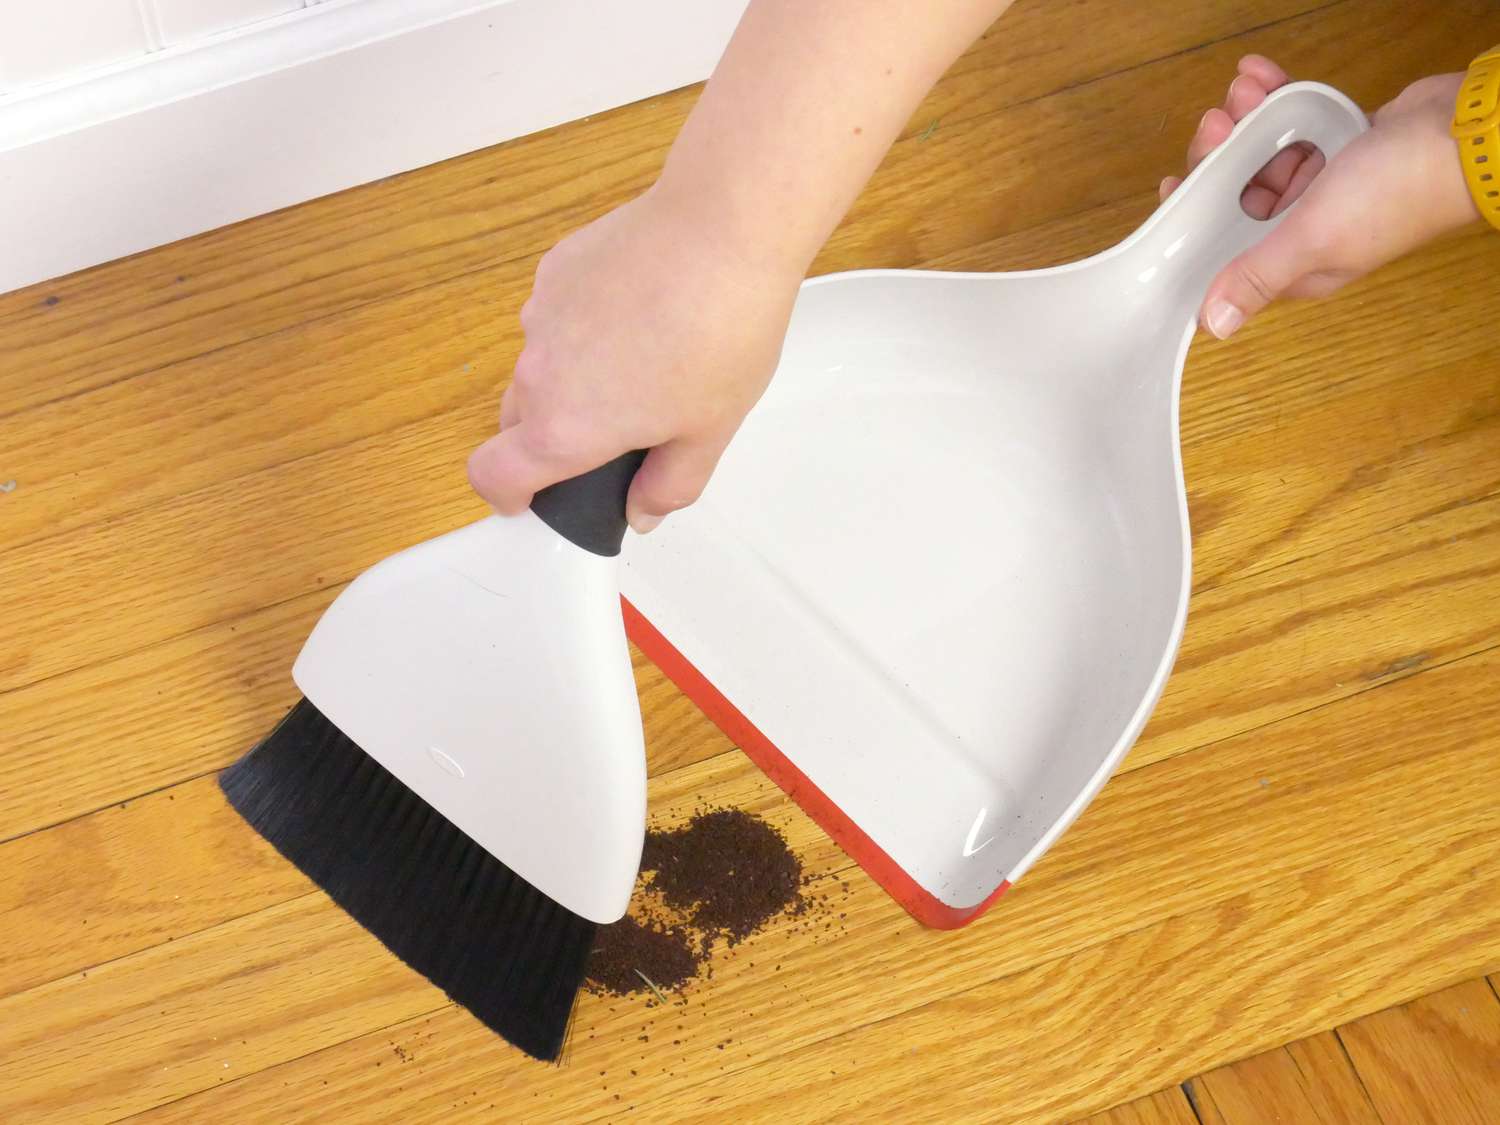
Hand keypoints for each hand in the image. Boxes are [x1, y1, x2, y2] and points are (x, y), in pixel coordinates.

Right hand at [467, 184, 801, 531]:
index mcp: (565, 428)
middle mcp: (537, 372)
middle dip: (552, 436)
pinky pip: (557, 315)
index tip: (527, 498)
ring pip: (540, 365)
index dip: (506, 495)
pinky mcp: (556, 269)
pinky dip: (584, 325)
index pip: (492, 475)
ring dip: (572, 376)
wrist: (722, 230)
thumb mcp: (709, 433)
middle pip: (517, 422)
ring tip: (644, 359)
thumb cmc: (720, 332)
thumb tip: (643, 511)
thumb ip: (668, 486)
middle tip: (616, 431)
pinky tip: (640, 310)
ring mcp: (541, 314)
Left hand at [1161, 55, 1479, 337]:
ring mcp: (1323, 184)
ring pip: (1261, 154)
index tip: (1177, 188)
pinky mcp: (1339, 143)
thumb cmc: (1395, 193)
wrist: (1466, 134)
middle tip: (1216, 127)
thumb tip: (1215, 326)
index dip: (1195, 225)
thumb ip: (1258, 276)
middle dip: (1217, 158)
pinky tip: (1259, 74)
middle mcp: (1303, 228)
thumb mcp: (1310, 239)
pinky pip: (1294, 123)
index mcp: (1294, 265)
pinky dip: (1274, 98)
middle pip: (1235, 198)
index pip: (1226, 254)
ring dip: (1243, 120)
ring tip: (1242, 93)